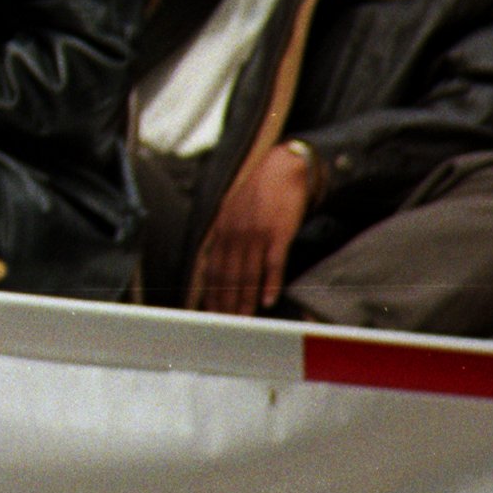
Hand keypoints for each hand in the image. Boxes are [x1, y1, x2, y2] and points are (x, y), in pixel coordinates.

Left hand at [190, 142, 316, 314]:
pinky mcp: (278, 233)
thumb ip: (225, 235)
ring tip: (244, 319)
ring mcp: (256, 233)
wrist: (283, 168)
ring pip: (247, 273)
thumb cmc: (258, 191)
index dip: (210, 292)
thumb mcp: (232, 210)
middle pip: (227, 275)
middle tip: (226, 324)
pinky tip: (268, 300)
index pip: (212, 267)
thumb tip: (218, 261)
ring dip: (245, 299)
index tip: (210, 311)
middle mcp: (235, 232)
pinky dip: (270, 284)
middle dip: (225, 302)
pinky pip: (272, 263)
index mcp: (222, 228)